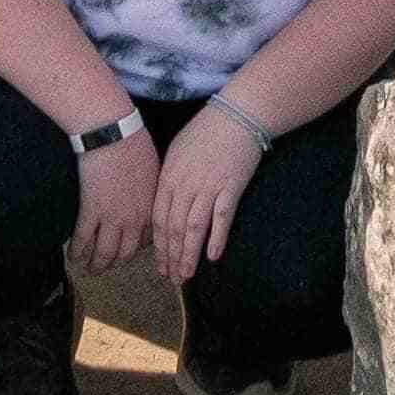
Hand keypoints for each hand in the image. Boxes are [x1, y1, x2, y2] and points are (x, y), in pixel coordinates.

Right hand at [68, 121, 161, 272]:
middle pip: (126, 252)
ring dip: (96, 264)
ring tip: (89, 268)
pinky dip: (77, 251)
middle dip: (115, 262)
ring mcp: (112, 217)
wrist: (115, 134)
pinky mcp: (91, 210)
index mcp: (150, 208)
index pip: (146, 240)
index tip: (126, 249)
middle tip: (107, 265)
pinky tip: (72, 256)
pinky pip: (83, 239)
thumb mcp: (153, 170)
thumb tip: (145, 194)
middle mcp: (133, 219)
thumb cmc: (135, 145)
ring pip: (104, 252)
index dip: (135, 248)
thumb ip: (150, 189)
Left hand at [152, 105, 266, 279]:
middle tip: (171, 278)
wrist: (236, 116)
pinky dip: (216, 238)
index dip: (158, 245)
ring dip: (188, 255)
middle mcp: (185, 184)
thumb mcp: (177, 151)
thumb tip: (165, 205)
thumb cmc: (206, 131)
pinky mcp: (230, 187)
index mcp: (169, 176)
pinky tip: (212, 257)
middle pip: (174, 228)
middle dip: (171, 257)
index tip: (160, 264)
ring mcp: (208, 187)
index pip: (159, 218)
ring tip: (186, 275)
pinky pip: (221, 218)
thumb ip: (169, 179)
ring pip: (193, 228)